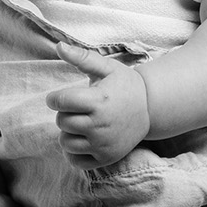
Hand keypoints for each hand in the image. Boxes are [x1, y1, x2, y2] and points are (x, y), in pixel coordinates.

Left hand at [47, 43, 150, 167]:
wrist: (151, 108)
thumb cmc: (126, 85)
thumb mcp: (108, 68)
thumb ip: (82, 57)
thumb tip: (59, 46)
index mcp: (99, 100)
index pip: (61, 101)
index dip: (54, 98)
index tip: (59, 97)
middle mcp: (101, 125)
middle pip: (62, 122)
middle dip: (63, 113)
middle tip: (76, 109)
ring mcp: (104, 144)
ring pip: (66, 142)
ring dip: (68, 132)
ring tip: (81, 123)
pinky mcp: (106, 158)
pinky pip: (76, 161)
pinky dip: (73, 152)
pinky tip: (82, 139)